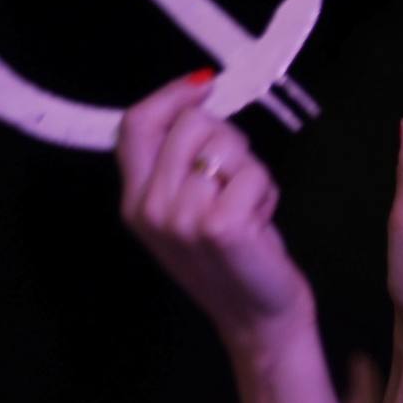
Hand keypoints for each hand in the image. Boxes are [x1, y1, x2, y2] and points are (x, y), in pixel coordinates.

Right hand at [117, 72, 311, 345]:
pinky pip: (253, 173)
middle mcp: (150, 210)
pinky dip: (266, 190)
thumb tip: (196, 96)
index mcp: (135, 202)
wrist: (256, 316)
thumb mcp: (187, 206)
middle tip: (235, 179)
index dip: (171, 95)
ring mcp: (182, 219)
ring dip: (249, 170)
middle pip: (189, 124)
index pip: (135, 124)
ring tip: (246, 206)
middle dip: (226, 139)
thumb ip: (178, 158)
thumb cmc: (233, 258)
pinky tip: (259, 222)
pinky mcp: (220, 226)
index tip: (203, 85)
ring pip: (225, 145)